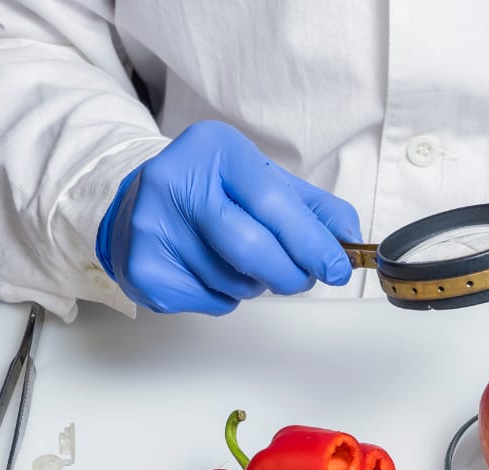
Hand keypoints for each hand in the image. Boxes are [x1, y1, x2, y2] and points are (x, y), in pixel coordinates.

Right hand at [96, 121, 360, 314]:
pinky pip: (209, 302)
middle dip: (289, 274)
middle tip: (302, 279)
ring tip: (242, 264)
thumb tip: (349, 240)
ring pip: (233, 282)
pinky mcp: (143, 269)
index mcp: (214, 148)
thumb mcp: (264, 182)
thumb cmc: (213, 192)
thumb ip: (313, 209)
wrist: (138, 203)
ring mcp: (151, 227)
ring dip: (256, 286)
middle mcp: (174, 181)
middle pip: (251, 248)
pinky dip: (226, 298)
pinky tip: (212, 272)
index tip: (336, 268)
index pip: (272, 202)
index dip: (311, 243)